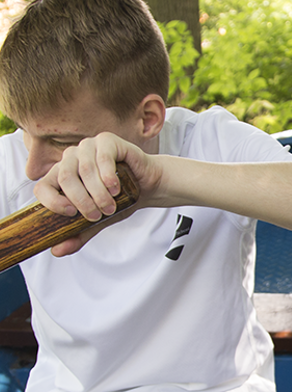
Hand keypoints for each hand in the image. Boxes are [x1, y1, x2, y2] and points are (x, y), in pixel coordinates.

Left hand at [33, 133, 161, 254]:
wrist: (149, 187)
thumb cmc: (122, 199)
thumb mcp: (98, 220)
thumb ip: (78, 233)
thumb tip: (57, 251)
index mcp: (63, 174)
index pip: (42, 185)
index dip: (53, 201)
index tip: (71, 214)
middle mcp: (72, 157)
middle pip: (64, 178)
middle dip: (81, 201)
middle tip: (96, 214)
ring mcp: (89, 146)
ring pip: (84, 170)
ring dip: (97, 192)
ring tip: (110, 205)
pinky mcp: (107, 140)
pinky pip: (102, 157)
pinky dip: (108, 176)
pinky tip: (116, 188)